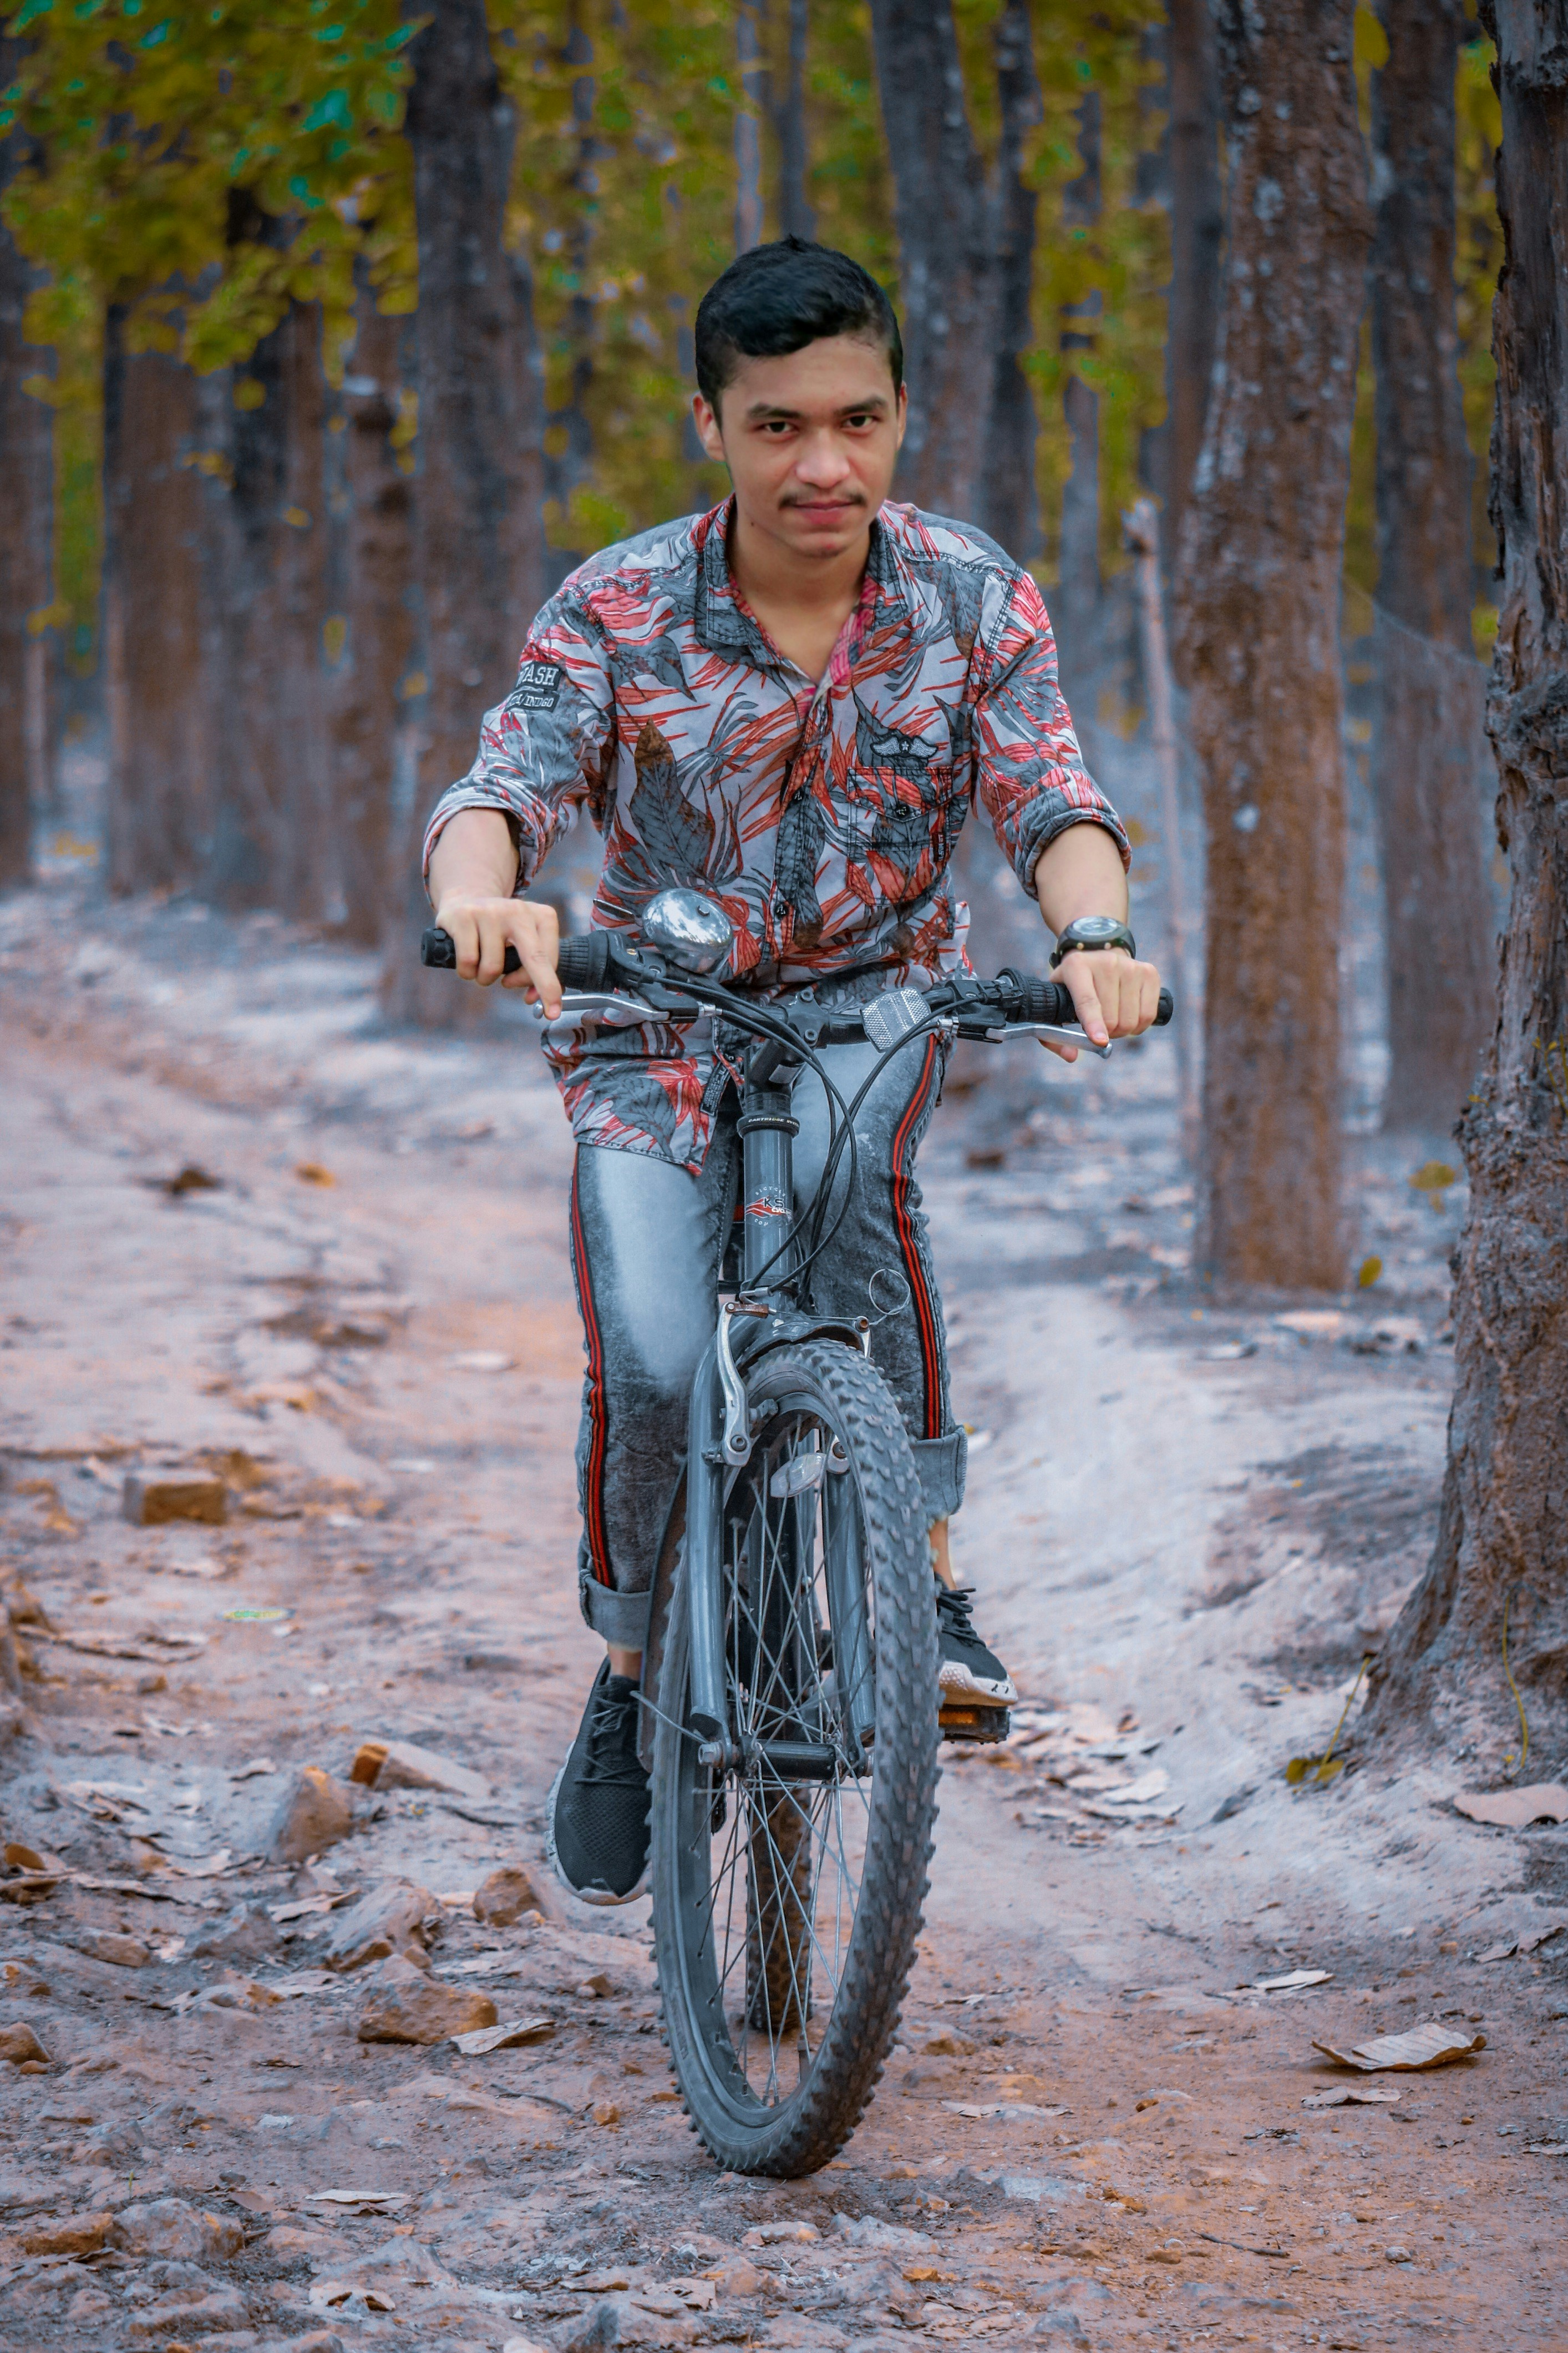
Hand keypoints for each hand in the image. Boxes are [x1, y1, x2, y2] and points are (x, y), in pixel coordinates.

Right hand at [433, 891, 561, 1016]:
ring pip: (493, 968)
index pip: (549, 957)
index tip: (552, 1008)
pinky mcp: (464, 916)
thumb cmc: (499, 931)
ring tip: (482, 968)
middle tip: (551, 1015)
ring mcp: (490, 911)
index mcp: (540, 915)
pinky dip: (466, 972)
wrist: (465, 900)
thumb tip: (533, 997)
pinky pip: (468, 962)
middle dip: (545, 988)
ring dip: (485, 979)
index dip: (547, 986)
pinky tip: (468, 962)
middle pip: (535, 958)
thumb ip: (534, 968)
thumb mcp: (523, 941)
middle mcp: (518, 910)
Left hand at [1044, 949, 1161, 1061]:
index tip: (1100, 1041)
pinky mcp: (1149, 973)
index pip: (1088, 1001)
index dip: (1094, 1023)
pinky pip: (1148, 1015)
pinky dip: (1138, 1026)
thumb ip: (1053, 1034)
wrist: (1098, 958)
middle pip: (1111, 1018)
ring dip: (1122, 1031)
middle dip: (1105, 1033)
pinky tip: (1129, 1017)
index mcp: (1076, 966)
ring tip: (1112, 1020)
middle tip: (1099, 1029)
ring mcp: (1130, 966)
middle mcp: (1106, 962)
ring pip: (1131, 1020)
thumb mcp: (1057, 1001)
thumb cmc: (1073, 986)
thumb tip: (1071, 1056)